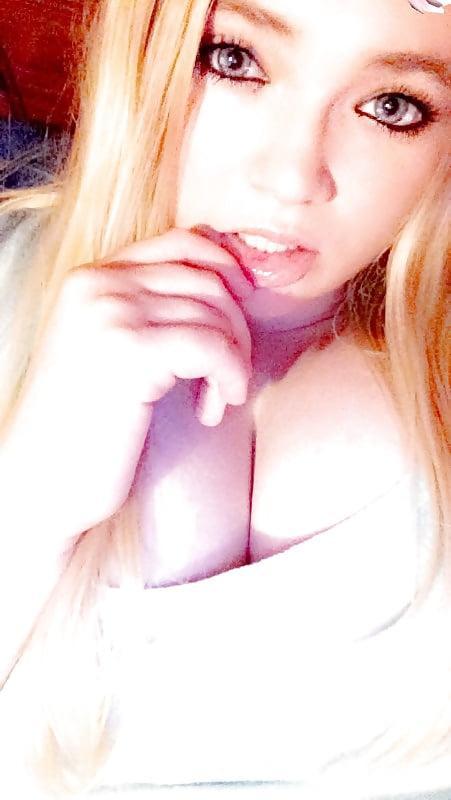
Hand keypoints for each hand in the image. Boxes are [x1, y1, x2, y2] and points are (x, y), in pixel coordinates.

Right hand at [2, 227, 252, 544]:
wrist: (41, 481)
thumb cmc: (83, 427)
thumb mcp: (111, 350)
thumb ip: (149, 311)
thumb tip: (229, 287)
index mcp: (90, 278)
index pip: (180, 243)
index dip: (227, 271)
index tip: (243, 312)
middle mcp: (98, 284)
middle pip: (208, 279)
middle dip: (236, 329)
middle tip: (227, 378)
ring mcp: (111, 313)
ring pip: (216, 313)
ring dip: (232, 361)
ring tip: (213, 401)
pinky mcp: (129, 350)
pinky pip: (213, 346)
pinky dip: (229, 376)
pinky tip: (211, 410)